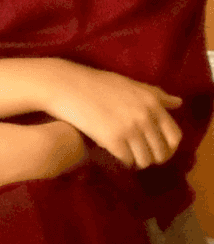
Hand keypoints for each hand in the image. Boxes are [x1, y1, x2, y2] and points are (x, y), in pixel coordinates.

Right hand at [38, 60, 181, 168]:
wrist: (65, 85)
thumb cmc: (95, 83)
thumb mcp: (128, 83)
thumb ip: (155, 94)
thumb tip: (178, 102)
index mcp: (151, 101)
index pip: (174, 136)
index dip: (167, 146)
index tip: (154, 146)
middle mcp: (144, 116)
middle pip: (161, 152)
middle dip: (150, 155)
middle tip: (135, 150)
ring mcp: (130, 129)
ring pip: (144, 160)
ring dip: (135, 159)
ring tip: (123, 151)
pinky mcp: (113, 140)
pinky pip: (127, 161)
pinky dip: (121, 160)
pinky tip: (111, 150)